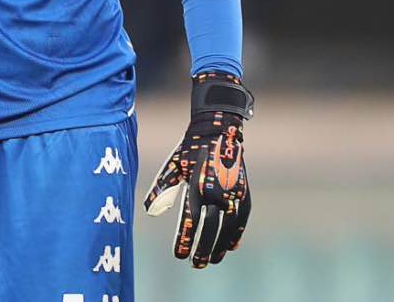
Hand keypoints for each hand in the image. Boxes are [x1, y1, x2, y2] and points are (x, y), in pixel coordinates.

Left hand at [144, 72, 252, 267]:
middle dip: (203, 249)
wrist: (219, 128)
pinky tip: (231, 246)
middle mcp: (216, 191)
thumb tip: (149, 211)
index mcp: (196, 185)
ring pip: (228, 228)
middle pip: (210, 229)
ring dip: (220, 246)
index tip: (179, 256)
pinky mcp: (244, 190)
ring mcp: (233, 192)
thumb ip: (162, 188)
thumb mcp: (173, 165)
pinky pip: (242, 217)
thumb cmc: (190, 148)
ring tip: (212, 260)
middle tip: (196, 265)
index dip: (185, 240)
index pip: (190, 220)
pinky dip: (237, 233)